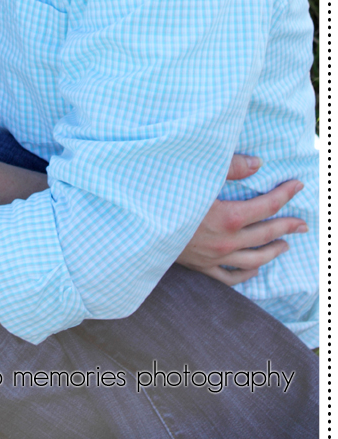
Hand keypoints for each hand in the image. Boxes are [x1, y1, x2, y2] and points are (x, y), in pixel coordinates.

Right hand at [177, 154, 307, 284]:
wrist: (138, 227)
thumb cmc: (164, 195)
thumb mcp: (196, 175)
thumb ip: (230, 167)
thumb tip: (258, 163)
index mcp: (228, 217)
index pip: (267, 206)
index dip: (284, 194)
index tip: (297, 186)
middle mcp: (226, 242)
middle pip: (266, 234)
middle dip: (287, 226)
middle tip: (303, 222)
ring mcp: (214, 258)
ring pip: (254, 260)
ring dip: (273, 251)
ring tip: (286, 245)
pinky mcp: (201, 268)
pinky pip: (230, 277)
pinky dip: (247, 274)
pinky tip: (255, 268)